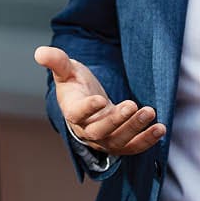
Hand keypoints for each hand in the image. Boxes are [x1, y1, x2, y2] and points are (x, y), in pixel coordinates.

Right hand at [34, 46, 163, 156]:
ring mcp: (104, 140)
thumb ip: (56, 62)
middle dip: (117, 120)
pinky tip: (160, 128)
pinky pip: (132, 147)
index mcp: (72, 112)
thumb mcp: (67, 70)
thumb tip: (39, 52)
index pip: (77, 114)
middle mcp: (87, 130)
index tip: (99, 99)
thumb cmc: (76, 86)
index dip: (88, 108)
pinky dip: (146, 140)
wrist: (88, 103)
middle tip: (132, 105)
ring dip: (135, 129)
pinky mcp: (119, 143)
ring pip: (118, 141)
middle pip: (100, 131)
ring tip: (150, 112)